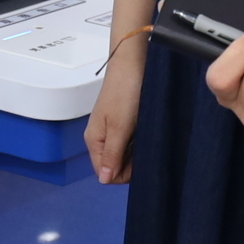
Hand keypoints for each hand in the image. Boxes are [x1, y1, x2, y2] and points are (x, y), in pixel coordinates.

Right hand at [87, 39, 144, 183]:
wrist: (133, 63)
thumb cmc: (124, 92)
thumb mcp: (119, 128)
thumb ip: (112, 155)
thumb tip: (103, 180)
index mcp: (95, 140)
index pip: (105, 173)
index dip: (123, 174)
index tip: (140, 164)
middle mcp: (102, 137)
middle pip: (116, 165)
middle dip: (132, 164)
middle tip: (146, 148)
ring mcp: (114, 130)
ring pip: (126, 154)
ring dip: (138, 152)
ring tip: (148, 138)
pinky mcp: (125, 122)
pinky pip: (132, 142)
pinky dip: (141, 141)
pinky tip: (148, 133)